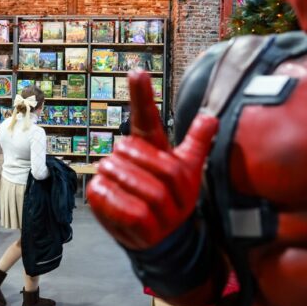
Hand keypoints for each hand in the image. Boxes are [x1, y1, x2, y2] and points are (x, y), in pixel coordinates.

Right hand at [87, 70, 218, 249]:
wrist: (155, 233)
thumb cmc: (172, 198)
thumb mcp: (188, 171)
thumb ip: (196, 144)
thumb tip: (210, 119)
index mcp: (148, 142)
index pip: (145, 116)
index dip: (141, 95)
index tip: (138, 72)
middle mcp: (125, 152)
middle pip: (154, 164)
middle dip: (168, 189)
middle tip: (169, 203)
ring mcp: (107, 170)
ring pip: (143, 188)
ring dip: (157, 208)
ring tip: (157, 214)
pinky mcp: (96, 193)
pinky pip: (127, 208)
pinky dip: (141, 222)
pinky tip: (142, 224)